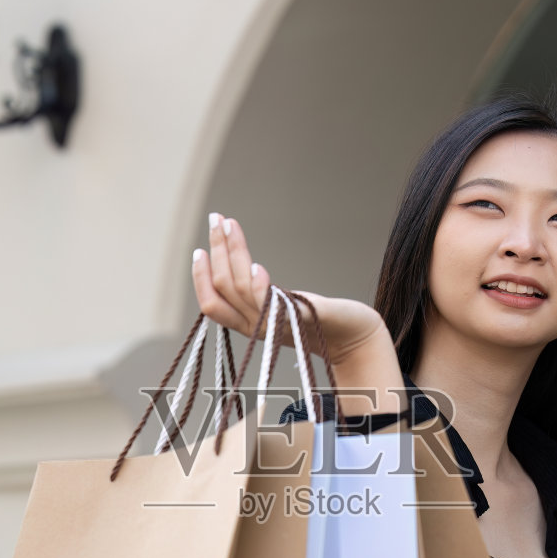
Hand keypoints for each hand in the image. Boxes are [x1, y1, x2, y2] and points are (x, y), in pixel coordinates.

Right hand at [192, 213, 398, 387]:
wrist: (357, 339)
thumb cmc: (321, 321)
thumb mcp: (284, 306)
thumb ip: (263, 295)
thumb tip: (244, 267)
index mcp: (251, 324)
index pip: (213, 305)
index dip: (201, 278)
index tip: (199, 249)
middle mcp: (259, 327)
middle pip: (224, 290)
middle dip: (216, 251)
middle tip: (214, 218)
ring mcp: (279, 325)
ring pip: (241, 290)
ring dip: (233, 253)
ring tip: (229, 224)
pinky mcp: (303, 322)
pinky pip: (273, 309)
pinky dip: (260, 288)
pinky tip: (257, 266)